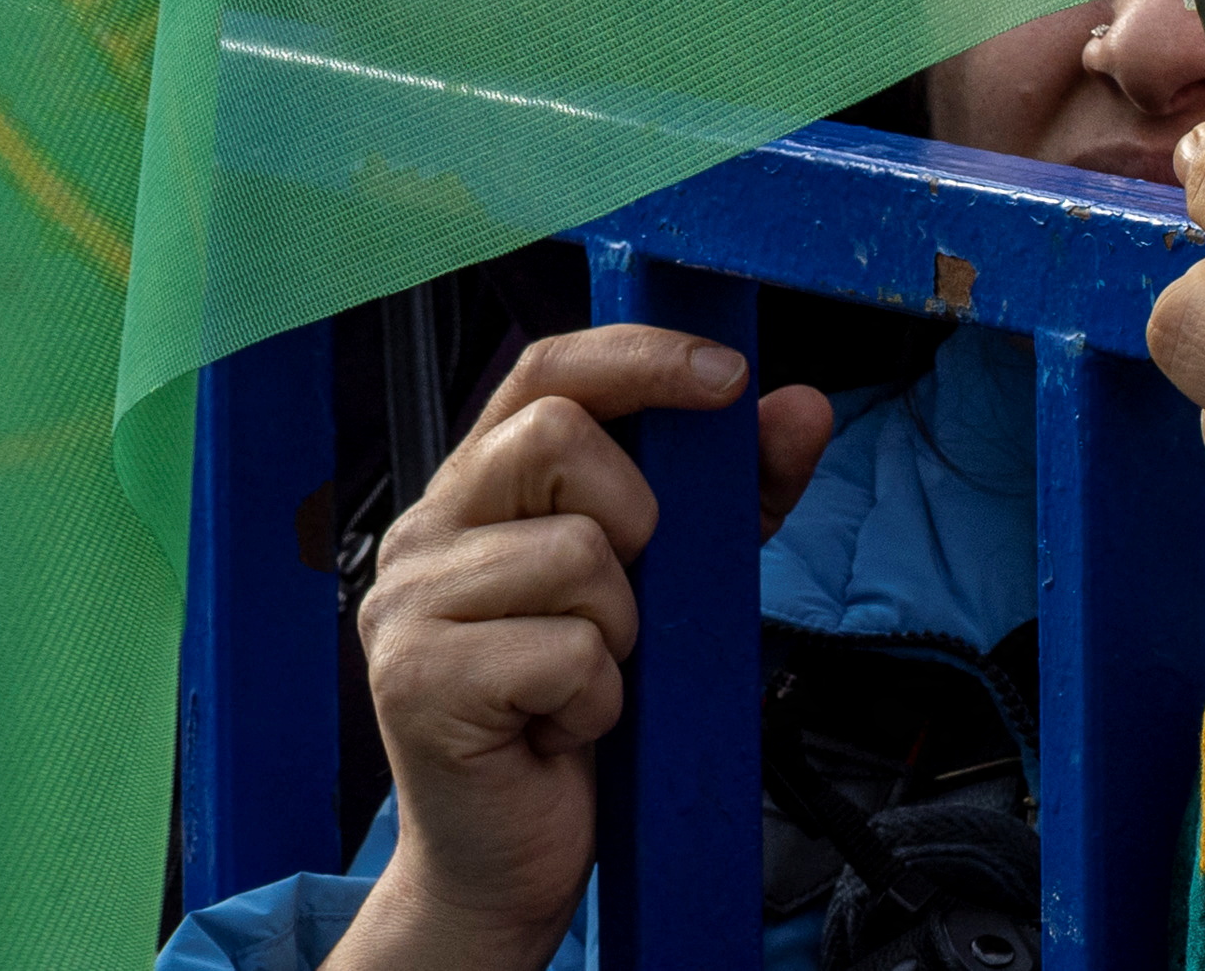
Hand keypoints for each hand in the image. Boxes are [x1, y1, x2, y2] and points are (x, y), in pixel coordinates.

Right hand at [332, 327, 833, 970]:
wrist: (517, 848)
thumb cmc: (586, 703)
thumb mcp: (681, 580)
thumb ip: (739, 491)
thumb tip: (801, 407)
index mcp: (476, 490)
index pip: (545, 369)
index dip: (641, 357)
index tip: (727, 378)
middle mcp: (422, 533)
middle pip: (554, 436)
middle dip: (635, 517)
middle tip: (626, 598)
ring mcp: (403, 607)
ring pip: (574, 552)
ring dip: (620, 628)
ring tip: (587, 674)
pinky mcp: (415, 683)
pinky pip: (567, 650)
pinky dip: (599, 695)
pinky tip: (567, 724)